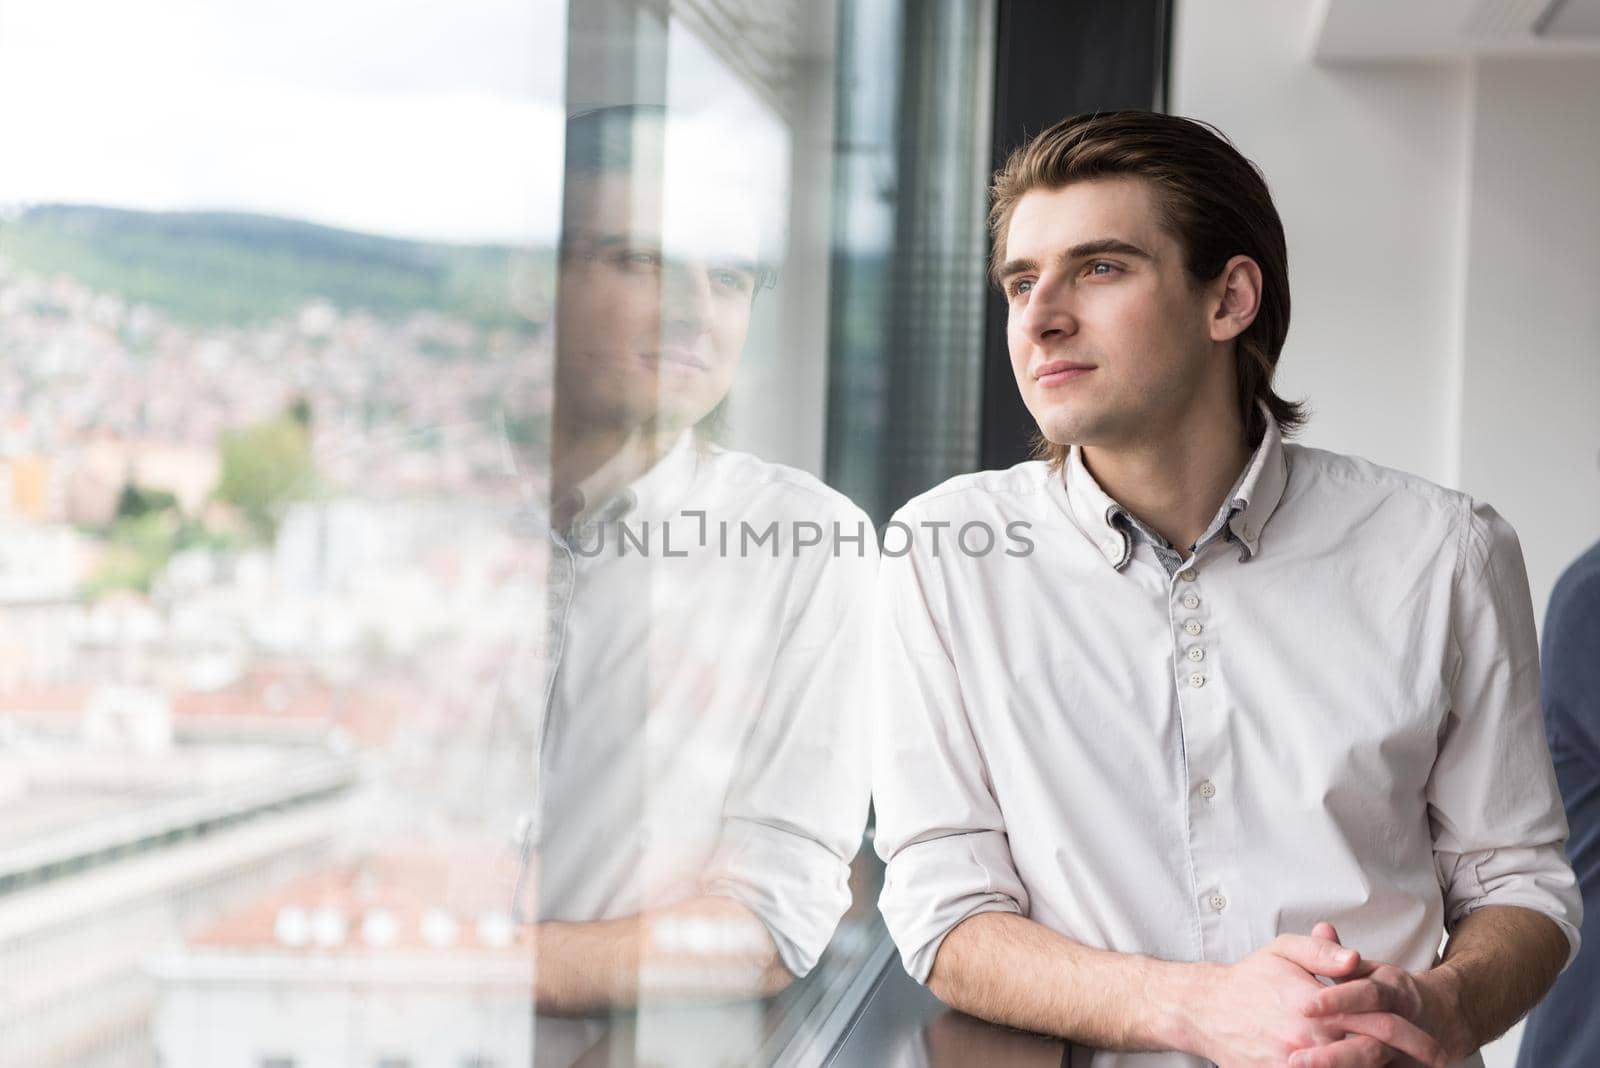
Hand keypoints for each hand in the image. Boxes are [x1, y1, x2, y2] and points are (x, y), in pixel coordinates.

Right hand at [1182, 925, 1444, 1067]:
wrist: (1206, 1010)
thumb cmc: (1250, 979)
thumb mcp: (1284, 950)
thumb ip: (1322, 950)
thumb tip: (1356, 958)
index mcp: (1316, 1005)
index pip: (1376, 1020)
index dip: (1411, 1034)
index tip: (1435, 1044)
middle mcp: (1308, 1039)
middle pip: (1371, 1057)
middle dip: (1406, 1060)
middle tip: (1434, 1062)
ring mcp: (1294, 1064)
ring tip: (1399, 1067)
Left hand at [1300, 925, 1471, 1066]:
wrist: (1439, 1020)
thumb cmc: (1384, 990)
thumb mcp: (1366, 967)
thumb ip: (1340, 953)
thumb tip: (1323, 928)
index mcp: (1393, 991)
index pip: (1369, 994)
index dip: (1339, 999)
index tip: (1306, 1006)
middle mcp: (1403, 1026)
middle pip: (1374, 1043)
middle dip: (1336, 1055)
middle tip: (1296, 1060)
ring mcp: (1403, 1055)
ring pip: (1377, 1065)